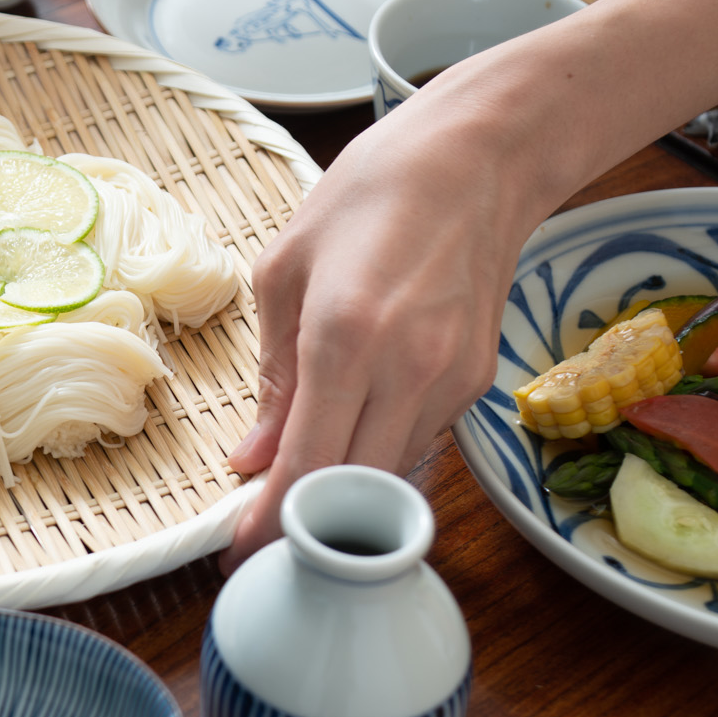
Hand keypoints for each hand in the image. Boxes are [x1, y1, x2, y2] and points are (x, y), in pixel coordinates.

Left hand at [217, 92, 527, 572]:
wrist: (475, 160)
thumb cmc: (367, 196)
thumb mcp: (284, 270)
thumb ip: (271, 373)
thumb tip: (251, 456)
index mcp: (343, 337)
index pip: (306, 463)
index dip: (270, 522)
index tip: (239, 555)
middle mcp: (406, 369)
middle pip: (356, 489)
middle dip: (307, 526)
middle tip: (262, 541)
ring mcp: (451, 379)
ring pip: (392, 474)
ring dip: (346, 495)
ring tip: (299, 490)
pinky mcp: (478, 380)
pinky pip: (420, 441)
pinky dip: (381, 454)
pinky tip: (352, 438)